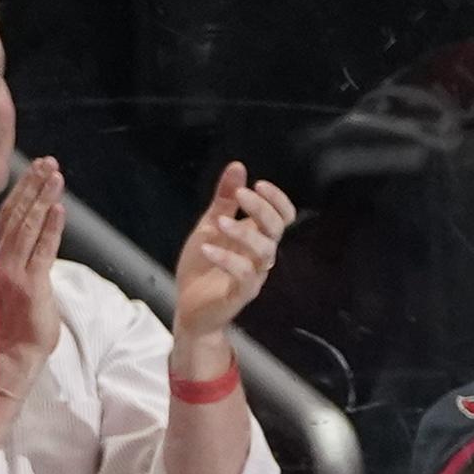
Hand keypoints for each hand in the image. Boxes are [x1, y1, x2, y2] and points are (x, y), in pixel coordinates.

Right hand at [0, 156, 65, 371]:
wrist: (7, 361)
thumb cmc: (7, 331)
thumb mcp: (9, 292)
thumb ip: (16, 267)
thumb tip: (25, 249)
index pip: (7, 219)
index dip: (20, 194)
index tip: (33, 170)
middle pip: (17, 215)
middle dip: (33, 187)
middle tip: (47, 162)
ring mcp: (13, 272)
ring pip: (28, 227)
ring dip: (43, 199)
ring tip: (55, 175)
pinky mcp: (30, 285)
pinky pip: (43, 251)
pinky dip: (51, 229)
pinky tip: (60, 209)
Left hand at [173, 162, 294, 337]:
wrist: (190, 307)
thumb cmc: (203, 267)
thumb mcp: (210, 226)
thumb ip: (224, 199)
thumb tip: (238, 166)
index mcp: (257, 237)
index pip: (283, 217)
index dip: (277, 200)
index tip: (258, 183)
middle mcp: (261, 256)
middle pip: (277, 230)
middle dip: (261, 209)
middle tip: (241, 195)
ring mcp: (254, 275)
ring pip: (264, 251)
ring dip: (243, 233)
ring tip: (219, 222)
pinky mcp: (241, 294)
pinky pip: (244, 275)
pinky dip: (226, 259)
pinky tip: (207, 248)